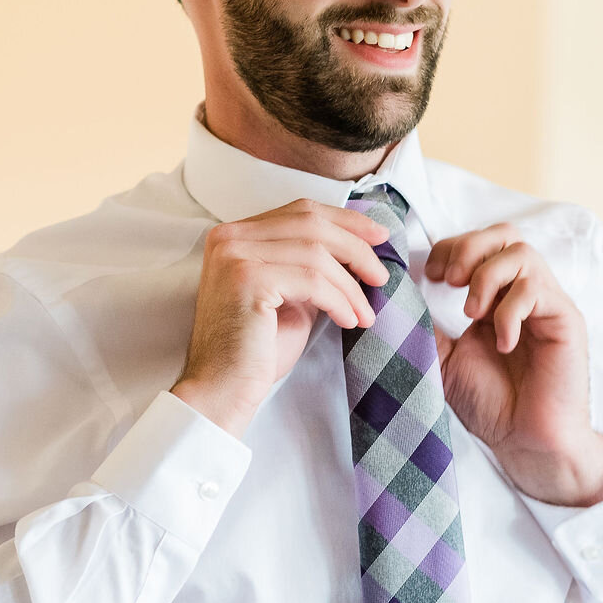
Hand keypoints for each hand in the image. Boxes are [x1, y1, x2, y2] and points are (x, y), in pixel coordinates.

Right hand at [172, 198, 389, 436]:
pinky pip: (312, 280)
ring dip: (351, 285)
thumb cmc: (256, 351)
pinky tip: (349, 321)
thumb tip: (358, 250)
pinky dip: (340, 300)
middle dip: (356, 247)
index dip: (345, 220)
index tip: (378, 237)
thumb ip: (310, 268)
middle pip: (311, 223)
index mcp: (235, 235)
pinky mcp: (247, 278)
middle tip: (381, 275)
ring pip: (316, 253)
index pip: (300, 211)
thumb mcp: (289, 296)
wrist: (221, 391)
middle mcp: (229, 237)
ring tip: (365, 313)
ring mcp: (235, 255)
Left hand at [423, 225, 602, 505]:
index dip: (450, 248)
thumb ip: (426, 327)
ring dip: (487, 276)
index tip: (428, 275)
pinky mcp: (565, 320)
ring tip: (471, 313)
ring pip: (521, 253)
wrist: (526, 443)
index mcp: (495, 297)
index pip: (479, 244)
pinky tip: (501, 342)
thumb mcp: (444, 359)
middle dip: (468, 248)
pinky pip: (538, 290)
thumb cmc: (491, 404)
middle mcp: (523, 294)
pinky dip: (510, 311)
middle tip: (447, 281)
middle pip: (503, 234)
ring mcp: (546, 304)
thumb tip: (394, 297)